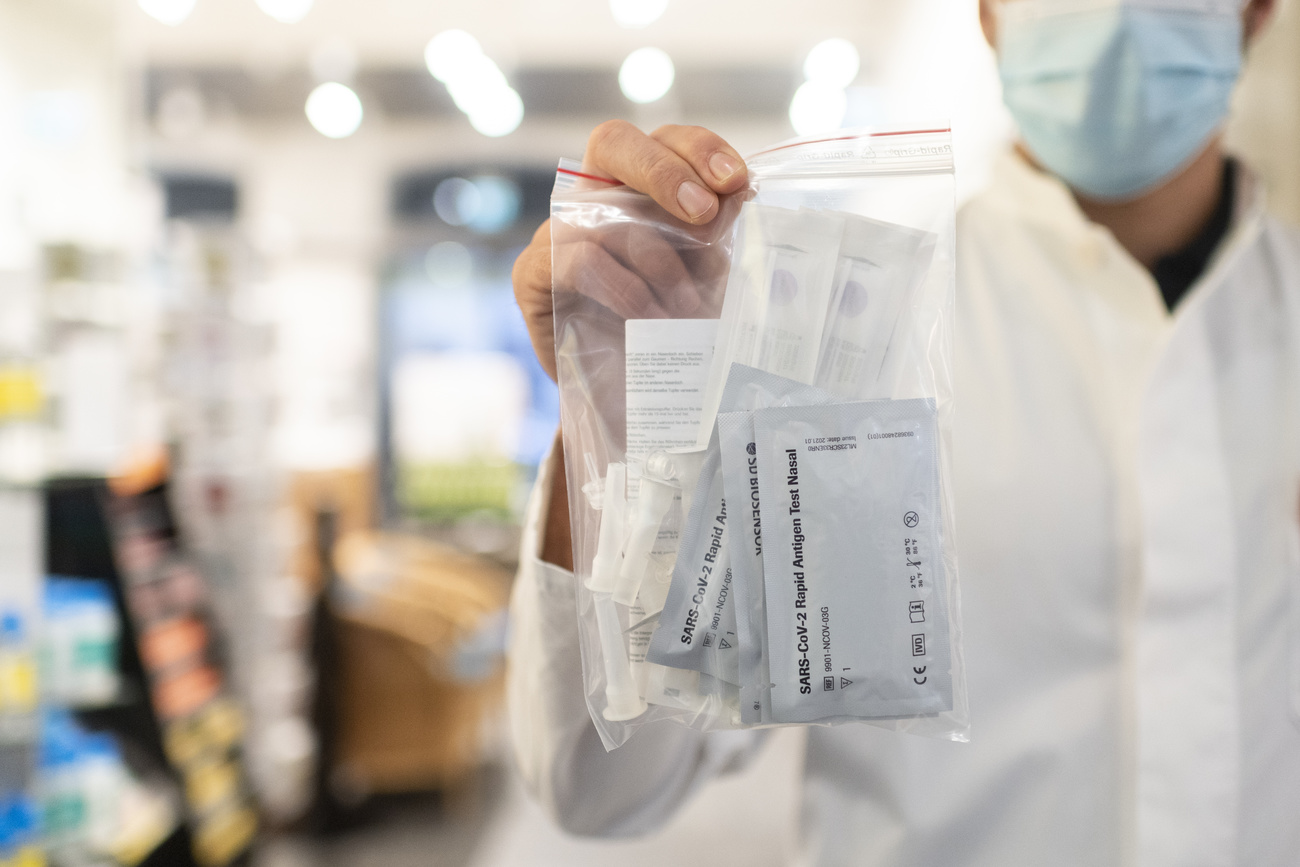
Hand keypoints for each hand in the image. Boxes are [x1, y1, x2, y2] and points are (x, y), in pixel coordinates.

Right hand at [512, 121, 748, 380]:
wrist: (625, 396)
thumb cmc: (667, 328)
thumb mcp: (704, 276)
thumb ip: (715, 233)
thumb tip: (737, 195)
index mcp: (637, 187)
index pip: (664, 139)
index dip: (699, 148)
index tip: (735, 182)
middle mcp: (591, 197)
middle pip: (613, 142)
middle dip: (664, 171)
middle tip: (703, 212)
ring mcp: (555, 229)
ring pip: (604, 214)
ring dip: (658, 258)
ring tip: (688, 305)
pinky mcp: (532, 271)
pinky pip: (578, 259)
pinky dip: (622, 286)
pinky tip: (648, 315)